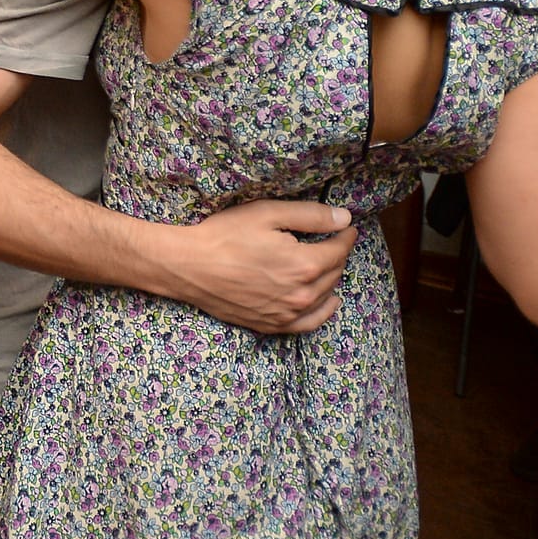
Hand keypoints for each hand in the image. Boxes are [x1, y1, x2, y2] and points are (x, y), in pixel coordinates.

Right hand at [163, 200, 357, 333]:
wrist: (189, 266)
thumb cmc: (224, 235)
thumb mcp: (268, 214)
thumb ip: (311, 215)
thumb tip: (345, 218)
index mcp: (304, 264)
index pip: (338, 249)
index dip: (346, 235)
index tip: (348, 227)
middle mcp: (301, 293)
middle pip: (334, 272)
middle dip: (337, 254)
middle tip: (332, 241)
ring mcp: (287, 312)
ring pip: (325, 295)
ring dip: (331, 278)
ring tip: (328, 264)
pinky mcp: (272, 324)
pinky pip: (310, 323)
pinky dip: (324, 311)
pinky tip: (328, 301)